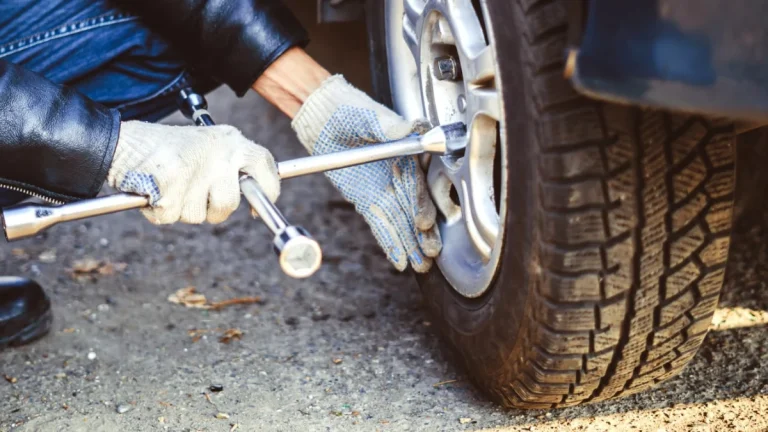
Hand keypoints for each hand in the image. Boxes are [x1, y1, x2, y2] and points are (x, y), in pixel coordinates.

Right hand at [108, 121, 279, 224]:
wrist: (120, 142)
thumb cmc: (164, 150)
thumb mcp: (206, 147)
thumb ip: (231, 168)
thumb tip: (257, 201)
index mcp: (230, 141)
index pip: (265, 165)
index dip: (268, 191)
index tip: (257, 211)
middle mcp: (218, 152)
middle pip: (229, 204)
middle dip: (212, 211)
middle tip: (193, 195)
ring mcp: (195, 167)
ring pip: (199, 215)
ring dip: (181, 210)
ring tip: (169, 185)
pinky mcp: (171, 182)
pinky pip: (170, 216)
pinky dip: (158, 211)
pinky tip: (153, 190)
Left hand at [292, 75, 440, 271]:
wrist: (324, 118)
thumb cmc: (350, 110)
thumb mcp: (369, 115)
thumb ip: (390, 126)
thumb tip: (410, 129)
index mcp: (408, 153)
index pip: (420, 183)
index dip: (423, 204)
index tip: (425, 222)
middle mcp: (401, 174)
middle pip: (416, 207)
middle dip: (424, 232)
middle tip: (430, 252)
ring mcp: (386, 189)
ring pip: (402, 221)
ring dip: (412, 243)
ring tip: (421, 264)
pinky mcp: (368, 200)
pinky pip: (381, 224)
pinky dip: (390, 242)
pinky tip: (400, 260)